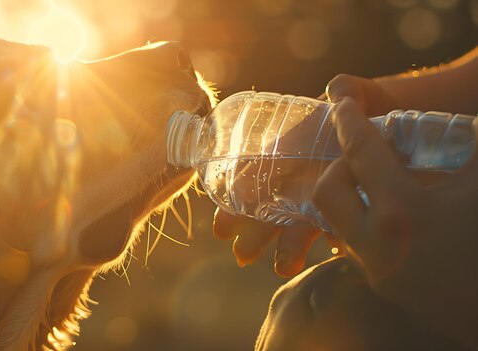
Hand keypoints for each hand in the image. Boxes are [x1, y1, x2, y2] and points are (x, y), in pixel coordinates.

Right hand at [211, 74, 394, 276]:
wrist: (408, 130)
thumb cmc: (378, 108)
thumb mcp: (365, 95)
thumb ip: (352, 90)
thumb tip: (339, 91)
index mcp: (294, 145)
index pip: (259, 167)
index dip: (240, 188)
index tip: (228, 209)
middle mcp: (301, 173)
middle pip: (270, 202)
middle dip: (253, 227)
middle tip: (241, 252)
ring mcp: (321, 195)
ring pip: (295, 222)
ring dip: (285, 244)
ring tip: (282, 266)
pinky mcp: (346, 212)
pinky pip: (331, 229)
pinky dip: (331, 238)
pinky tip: (331, 248)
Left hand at [313, 96, 477, 348]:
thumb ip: (467, 141)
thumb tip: (459, 117)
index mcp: (403, 213)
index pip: (360, 151)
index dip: (348, 118)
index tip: (339, 97)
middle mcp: (378, 246)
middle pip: (327, 191)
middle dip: (341, 164)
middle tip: (370, 153)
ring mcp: (380, 272)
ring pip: (339, 222)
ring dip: (353, 195)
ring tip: (386, 182)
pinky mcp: (388, 290)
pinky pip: (360, 246)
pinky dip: (367, 222)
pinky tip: (398, 213)